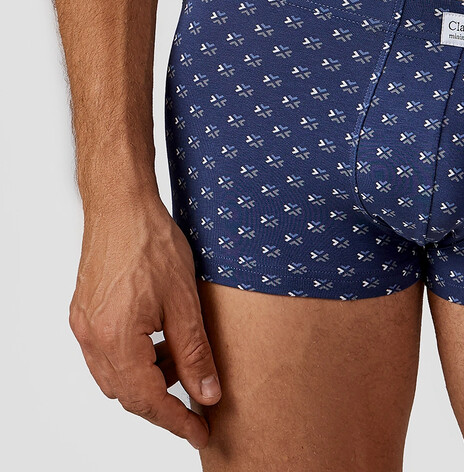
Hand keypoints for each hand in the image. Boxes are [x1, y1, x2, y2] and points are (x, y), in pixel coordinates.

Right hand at [69, 196, 221, 450]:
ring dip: (148, 379)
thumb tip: (207, 394)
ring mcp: (84, 325)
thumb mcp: (184, 301)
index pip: (147, 400)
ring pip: (115, 375)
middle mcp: (92, 338)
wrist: (121, 203)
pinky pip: (107, 353)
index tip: (200, 432)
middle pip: (126, 394)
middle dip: (162, 403)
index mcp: (115, 339)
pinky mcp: (85, 312)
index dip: (175, 420)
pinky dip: (134, 358)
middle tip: (196, 405)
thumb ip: (194, 353)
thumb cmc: (151, 242)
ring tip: (182, 363)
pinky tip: (159, 343)